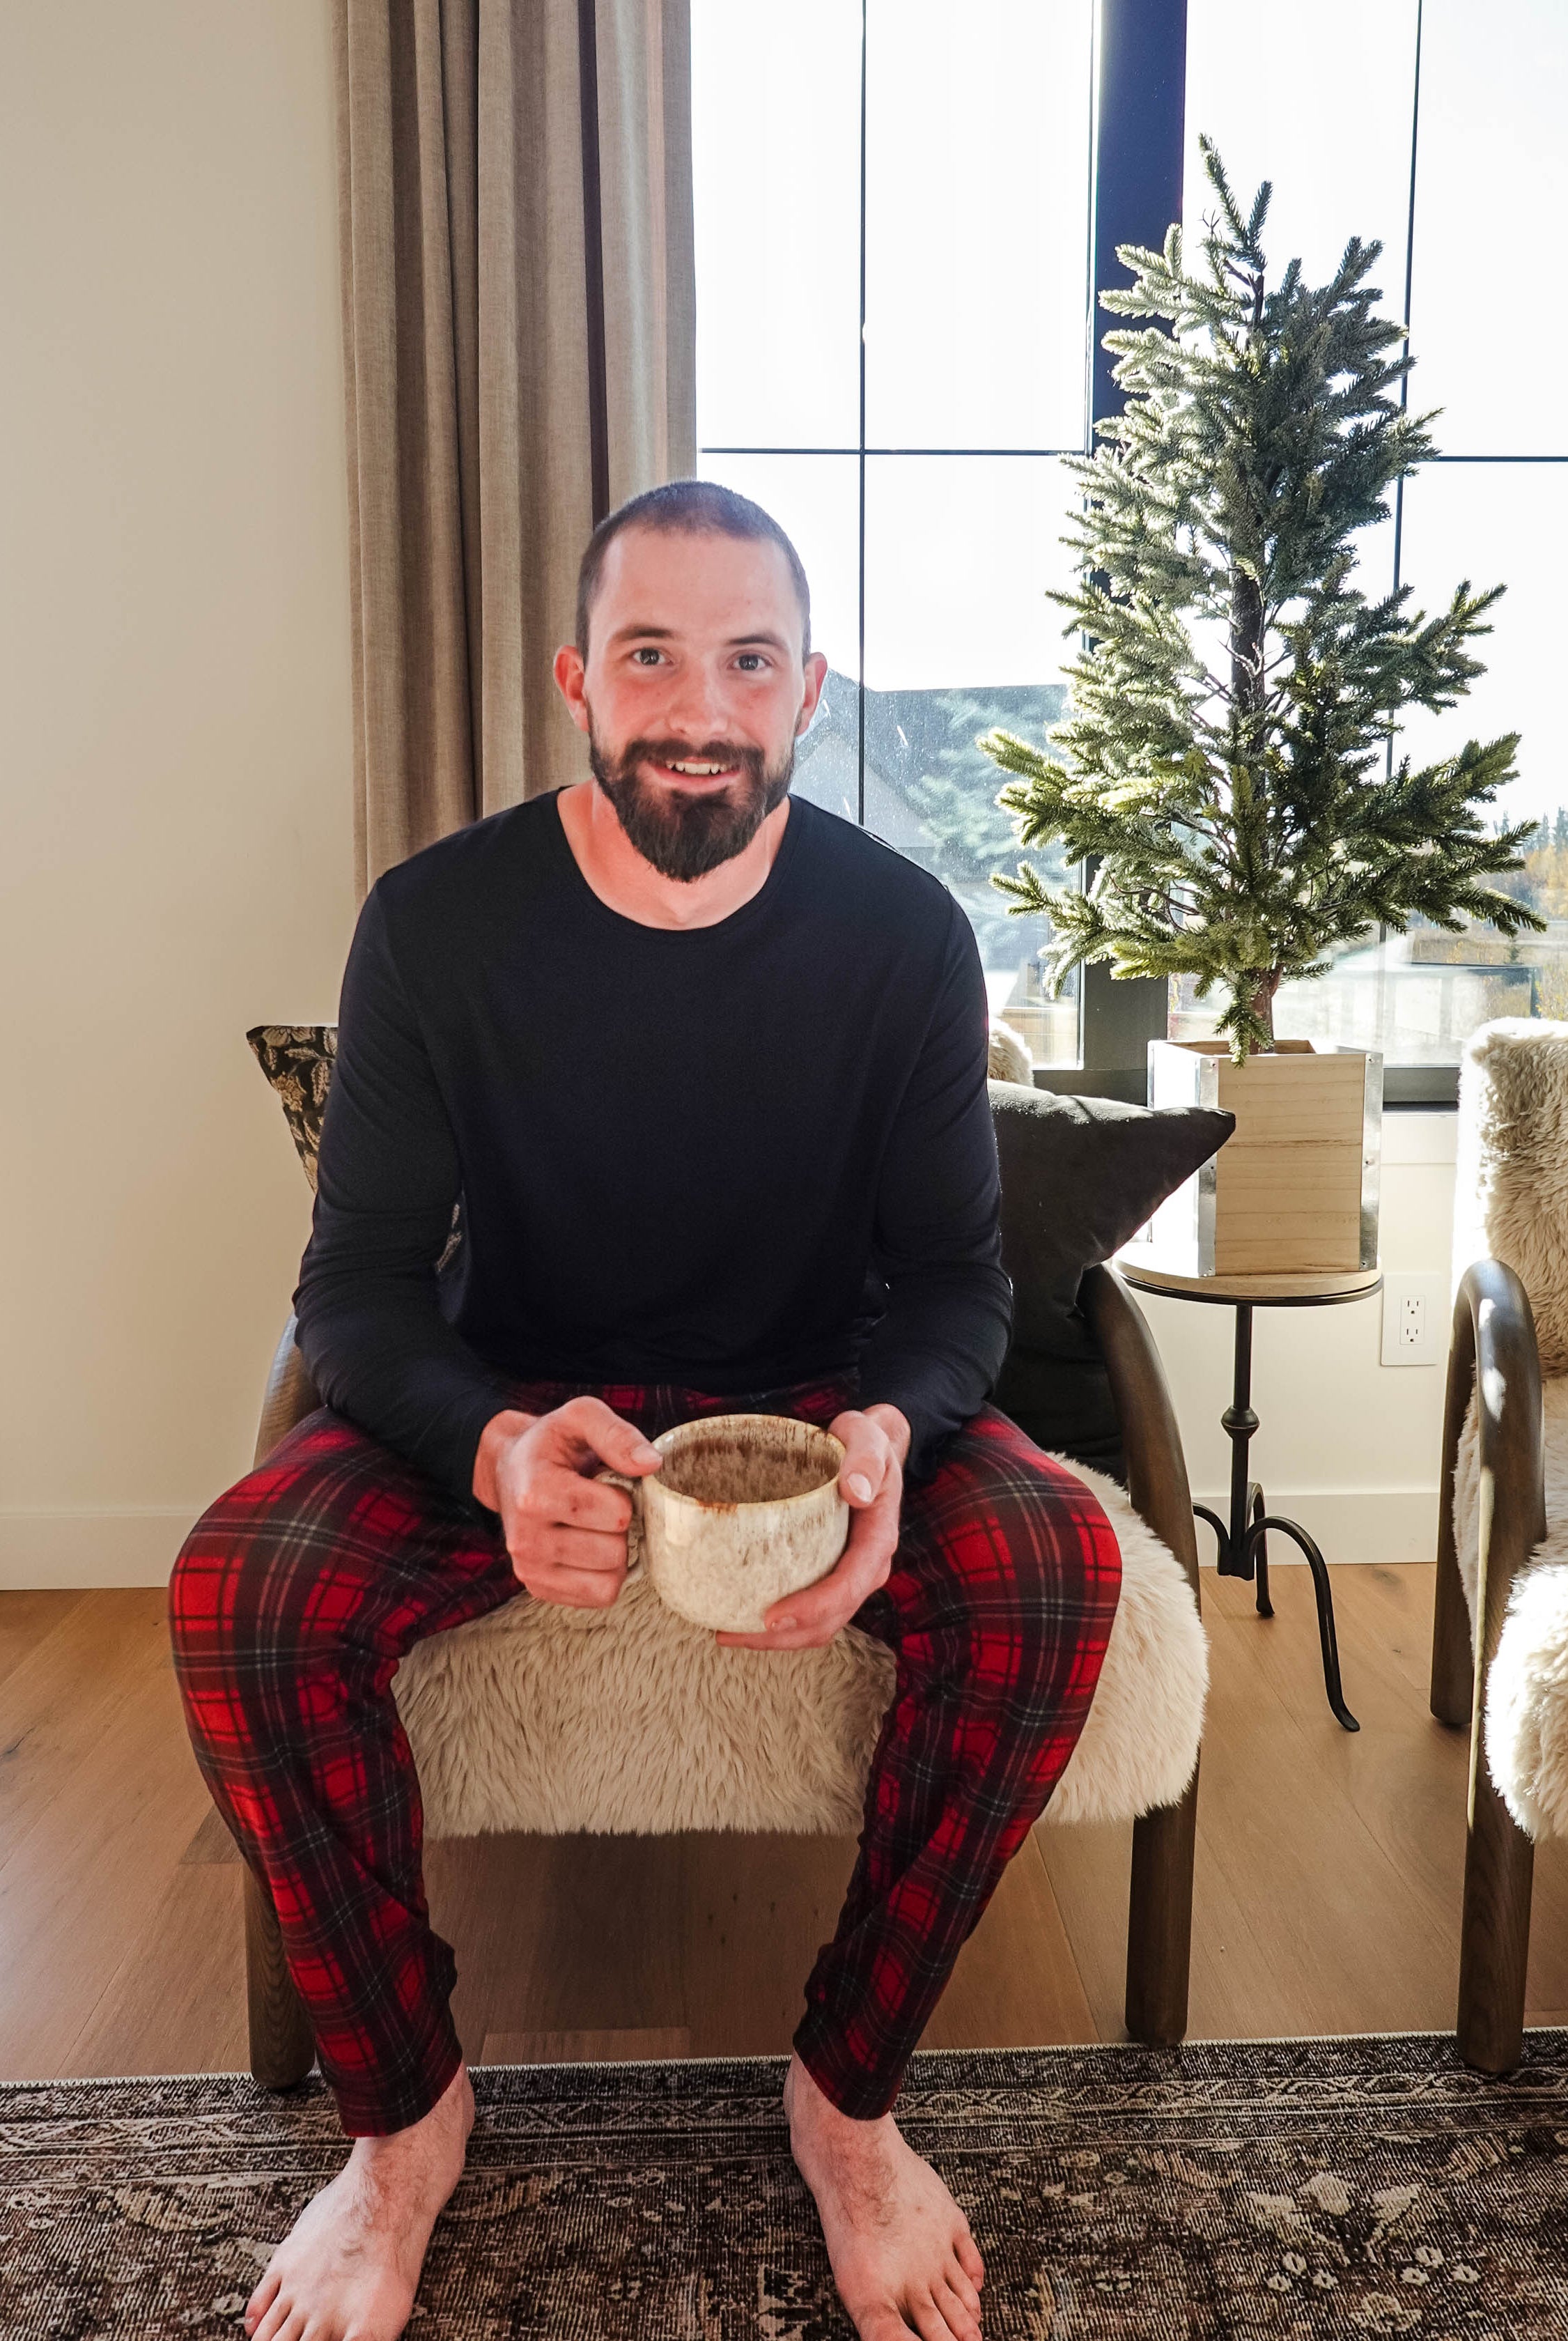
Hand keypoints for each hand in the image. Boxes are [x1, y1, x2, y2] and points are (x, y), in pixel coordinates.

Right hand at [472, 1398, 663, 1609]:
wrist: (509, 1467)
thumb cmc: (552, 1442)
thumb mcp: (581, 1416)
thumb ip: (617, 1434)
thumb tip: (652, 1465)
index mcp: (536, 1494)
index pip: (616, 1514)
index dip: (626, 1497)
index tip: (608, 1483)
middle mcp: (526, 1539)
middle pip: (614, 1553)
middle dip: (621, 1529)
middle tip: (604, 1507)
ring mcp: (529, 1569)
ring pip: (608, 1584)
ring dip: (616, 1556)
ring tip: (598, 1527)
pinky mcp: (538, 1588)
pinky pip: (597, 1597)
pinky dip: (605, 1575)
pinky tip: (592, 1548)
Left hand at [715, 1402, 908, 1651]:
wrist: (871, 1448)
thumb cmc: (865, 1441)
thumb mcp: (868, 1437)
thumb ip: (866, 1458)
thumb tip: (855, 1492)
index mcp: (877, 1540)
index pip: (849, 1586)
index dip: (813, 1609)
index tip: (772, 1616)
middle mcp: (867, 1567)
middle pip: (830, 1619)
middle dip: (785, 1637)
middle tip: (733, 1634)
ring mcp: (849, 1575)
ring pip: (819, 1624)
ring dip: (777, 1639)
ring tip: (728, 1633)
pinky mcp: (830, 1573)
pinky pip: (809, 1610)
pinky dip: (779, 1623)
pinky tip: (741, 1615)